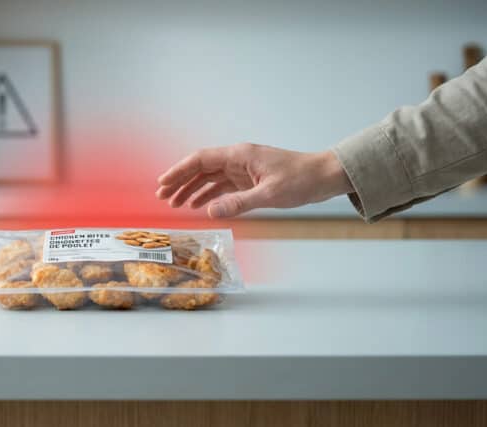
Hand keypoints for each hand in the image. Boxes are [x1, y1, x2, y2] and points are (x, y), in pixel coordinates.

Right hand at [156, 144, 353, 217]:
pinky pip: (222, 186)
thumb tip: (210, 212)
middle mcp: (238, 159)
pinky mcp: (249, 179)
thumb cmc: (301, 180)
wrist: (324, 177)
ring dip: (192, 190)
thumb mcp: (270, 194)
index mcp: (239, 155)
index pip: (200, 160)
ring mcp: (243, 169)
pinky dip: (209, 195)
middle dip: (180, 181)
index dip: (179, 171)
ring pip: (209, 178)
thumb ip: (238, 203)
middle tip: (162, 197)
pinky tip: (199, 206)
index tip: (163, 183)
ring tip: (175, 205)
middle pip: (201, 168)